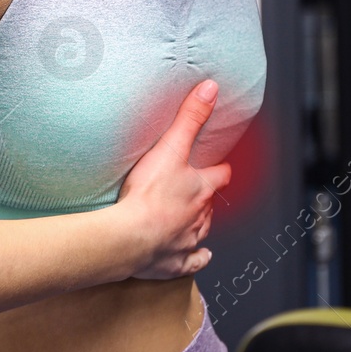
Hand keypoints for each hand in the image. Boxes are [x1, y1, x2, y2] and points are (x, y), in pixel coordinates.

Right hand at [116, 79, 232, 280]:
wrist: (129, 237)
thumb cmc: (149, 194)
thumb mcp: (170, 147)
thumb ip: (190, 117)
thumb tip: (211, 89)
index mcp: (201, 189)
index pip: (220, 175)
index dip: (221, 170)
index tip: (221, 166)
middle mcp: (200, 216)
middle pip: (211, 205)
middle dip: (207, 198)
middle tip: (200, 191)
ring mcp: (188, 241)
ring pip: (203, 231)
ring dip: (201, 224)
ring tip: (196, 219)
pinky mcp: (174, 262)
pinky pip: (192, 262)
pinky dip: (197, 259)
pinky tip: (201, 257)